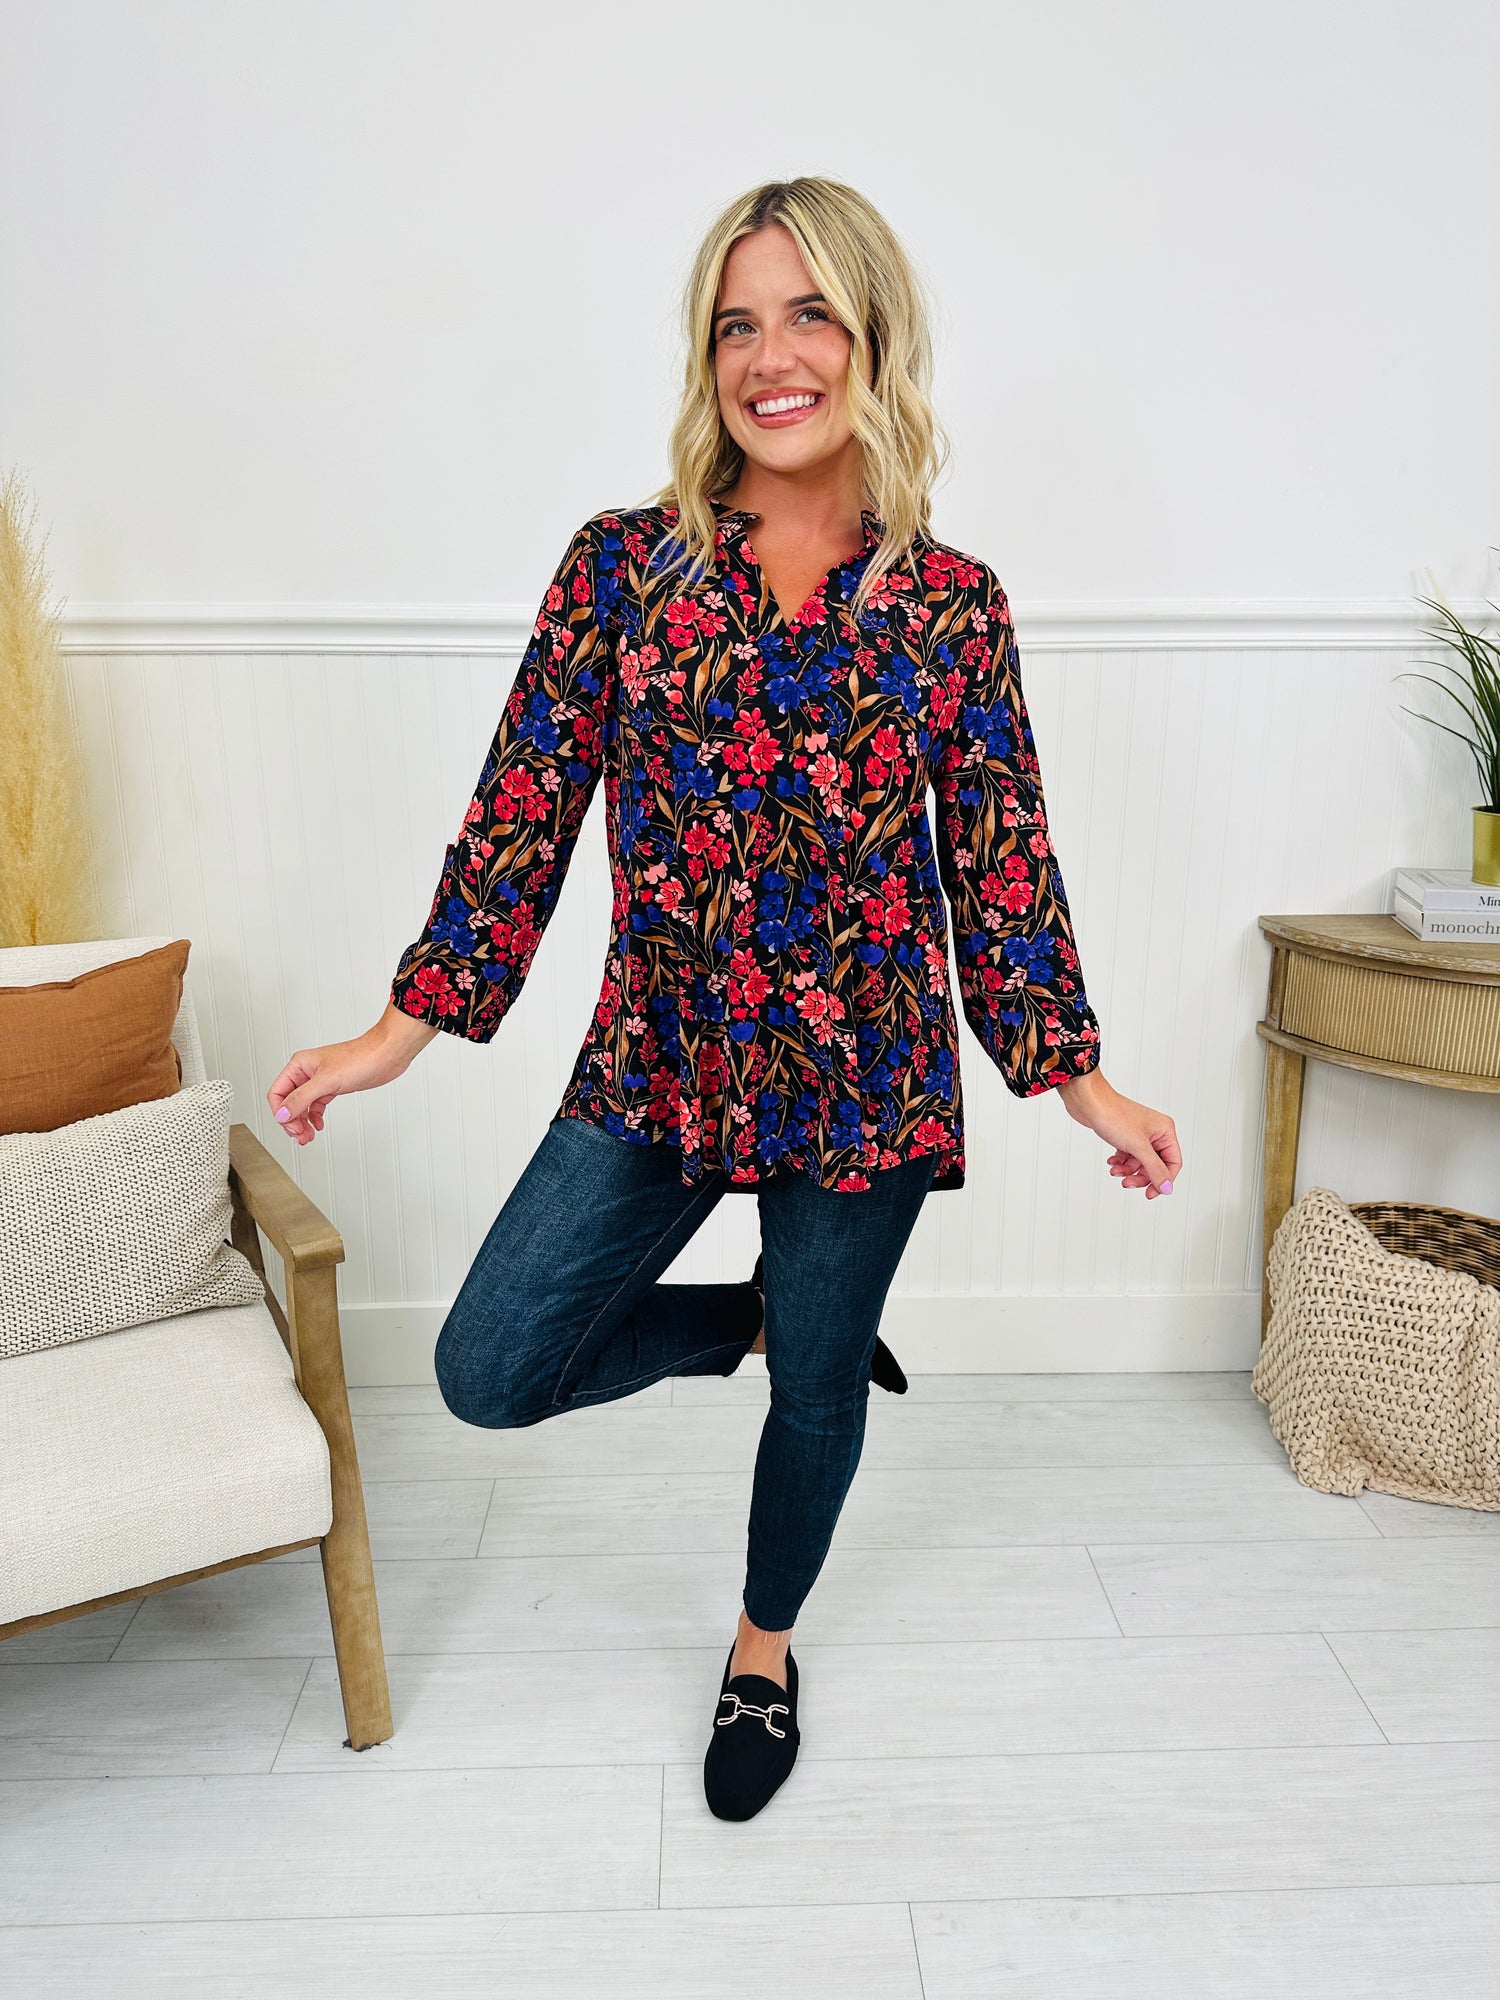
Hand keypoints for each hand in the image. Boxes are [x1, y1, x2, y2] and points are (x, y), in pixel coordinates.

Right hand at [267, 1005, 438, 1145]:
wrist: (386, 1054)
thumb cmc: (360, 1058)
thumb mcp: (326, 1081)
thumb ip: (302, 1099)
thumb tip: (282, 1114)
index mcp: (299, 1065)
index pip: (277, 1093)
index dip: (281, 1113)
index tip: (291, 1127)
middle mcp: (307, 1072)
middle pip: (288, 1102)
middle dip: (292, 1121)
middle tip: (301, 1137)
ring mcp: (320, 1080)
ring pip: (302, 1105)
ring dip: (302, 1122)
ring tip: (308, 1137)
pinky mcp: (333, 1086)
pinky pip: (316, 1105)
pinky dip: (315, 1117)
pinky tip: (318, 1126)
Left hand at [1053, 1067, 1180, 1198]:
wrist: (1088, 1102)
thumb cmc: (1114, 1115)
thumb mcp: (1137, 1147)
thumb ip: (1154, 1169)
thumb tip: (1167, 1188)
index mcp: (1165, 1131)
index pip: (1173, 1163)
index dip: (1163, 1180)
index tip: (1150, 1193)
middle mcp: (1155, 1132)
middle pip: (1156, 1165)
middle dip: (1141, 1176)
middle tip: (1128, 1183)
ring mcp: (1139, 1134)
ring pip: (1140, 1162)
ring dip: (1128, 1170)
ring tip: (1115, 1171)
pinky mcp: (1125, 1135)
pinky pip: (1128, 1156)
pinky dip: (1120, 1162)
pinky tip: (1112, 1161)